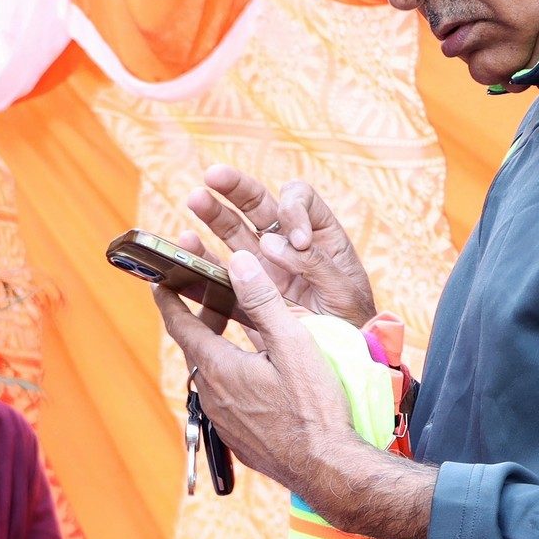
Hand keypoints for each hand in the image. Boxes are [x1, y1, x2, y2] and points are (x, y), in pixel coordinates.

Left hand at [155, 246, 433, 538]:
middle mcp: (213, 396)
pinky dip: (231, 380)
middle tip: (216, 298)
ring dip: (218, 351)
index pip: (181, 325)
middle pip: (196, 349)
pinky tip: (256, 379)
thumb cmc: (315, 409)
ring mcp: (223, 422)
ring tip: (239, 336)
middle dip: (202, 319)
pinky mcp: (238, 440)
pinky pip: (225, 402)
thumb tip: (238, 261)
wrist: (328, 470)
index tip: (160, 281)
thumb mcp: (293, 345)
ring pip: (211, 377)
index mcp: (220, 368)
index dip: (169, 299)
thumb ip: (263, 301)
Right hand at [180, 168, 376, 326]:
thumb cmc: (352, 325)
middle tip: (213, 175)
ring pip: (234, 230)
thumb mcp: (344, 292)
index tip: (296, 239)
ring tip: (195, 199)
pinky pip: (221, 270)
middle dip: (235, 187)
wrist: (340, 363)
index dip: (293, 209)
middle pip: (258, 203)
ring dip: (213, 212)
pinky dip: (202, 258)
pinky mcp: (247, 292)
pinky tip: (186, 244)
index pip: (299, 199)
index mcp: (319, 234)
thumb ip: (314, 265)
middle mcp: (288, 243)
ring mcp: (265, 266)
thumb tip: (271, 242)